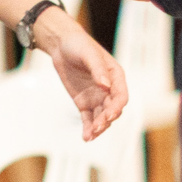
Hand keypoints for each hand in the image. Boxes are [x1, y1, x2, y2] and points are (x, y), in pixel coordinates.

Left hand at [34, 9, 129, 139]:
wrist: (61, 44)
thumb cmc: (78, 44)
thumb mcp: (88, 53)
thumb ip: (97, 69)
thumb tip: (105, 85)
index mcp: (116, 77)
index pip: (121, 96)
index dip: (116, 107)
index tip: (108, 115)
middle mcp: (109, 90)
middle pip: (111, 110)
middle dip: (106, 120)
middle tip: (96, 128)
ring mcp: (96, 97)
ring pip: (101, 117)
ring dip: (98, 127)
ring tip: (90, 136)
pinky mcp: (84, 102)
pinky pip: (88, 118)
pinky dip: (88, 128)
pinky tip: (86, 137)